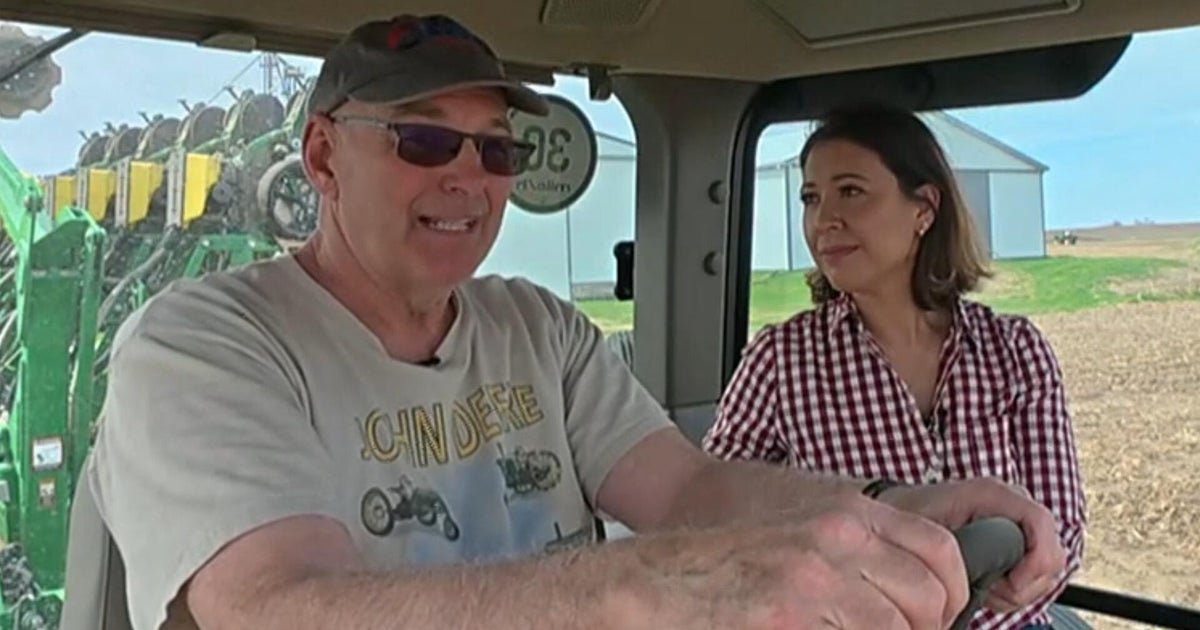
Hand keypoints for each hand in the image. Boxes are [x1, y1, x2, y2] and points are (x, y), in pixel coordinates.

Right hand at [626, 494, 969, 629]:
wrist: (660, 580)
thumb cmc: (728, 565)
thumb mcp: (802, 536)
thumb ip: (857, 554)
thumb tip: (914, 595)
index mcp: (845, 512)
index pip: (940, 548)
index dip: (953, 595)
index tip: (941, 620)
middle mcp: (836, 536)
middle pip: (928, 597)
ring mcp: (813, 576)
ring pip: (897, 627)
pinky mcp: (787, 614)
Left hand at [877, 478, 1066, 610]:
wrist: (903, 512)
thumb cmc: (911, 514)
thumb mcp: (925, 529)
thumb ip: (955, 546)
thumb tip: (981, 571)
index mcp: (992, 493)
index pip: (1041, 522)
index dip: (1035, 561)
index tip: (1011, 585)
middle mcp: (1012, 504)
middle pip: (1051, 553)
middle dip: (1024, 583)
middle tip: (989, 589)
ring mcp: (1018, 523)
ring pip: (1046, 570)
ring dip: (1018, 589)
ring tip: (984, 586)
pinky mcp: (1019, 543)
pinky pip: (1036, 576)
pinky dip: (1015, 590)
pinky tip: (989, 586)